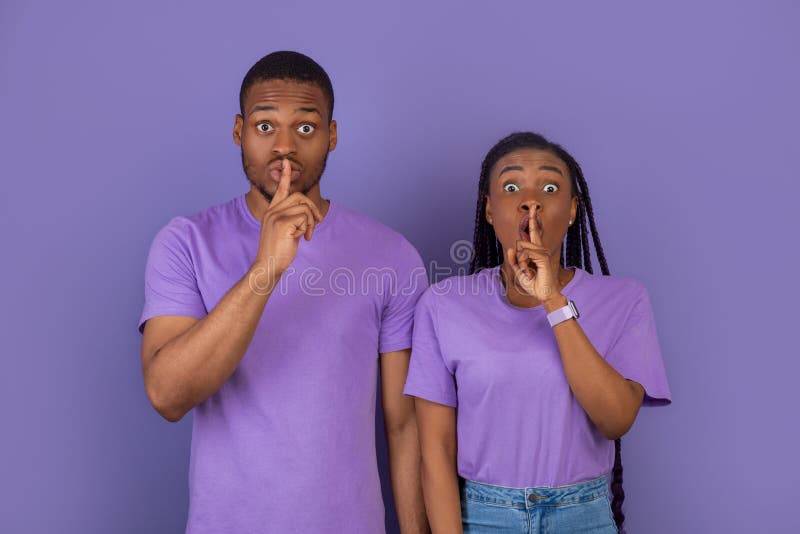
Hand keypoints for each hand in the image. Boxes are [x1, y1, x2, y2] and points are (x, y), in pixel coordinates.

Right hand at [252, 159, 322, 275]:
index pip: (280, 189)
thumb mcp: (287, 231)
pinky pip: (305, 218)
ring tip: (307, 234)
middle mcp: (272, 211)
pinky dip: (309, 228)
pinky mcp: (283, 224)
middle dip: (313, 208)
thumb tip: (309, 213)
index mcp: (272, 211)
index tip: (287, 162)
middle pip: (299, 197)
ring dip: (311, 222)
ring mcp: (276, 216)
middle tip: (317, 223)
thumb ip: (294, 219)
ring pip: (305, 208)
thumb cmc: (279, 251)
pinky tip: (303, 238)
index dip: (285, 176)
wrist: (269, 266)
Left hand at [506, 207, 559, 301]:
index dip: (533, 221)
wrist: (542, 294)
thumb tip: (511, 248)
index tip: (533, 209)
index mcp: (535, 251)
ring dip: (520, 261)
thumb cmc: (533, 283)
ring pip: (522, 247)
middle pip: (533, 232)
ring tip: (527, 271)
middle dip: (532, 220)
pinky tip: (529, 271)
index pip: (534, 233)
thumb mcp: (518, 272)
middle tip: (531, 223)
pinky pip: (525, 254)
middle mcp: (540, 249)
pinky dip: (523, 264)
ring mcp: (542, 252)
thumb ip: (513, 260)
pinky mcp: (543, 257)